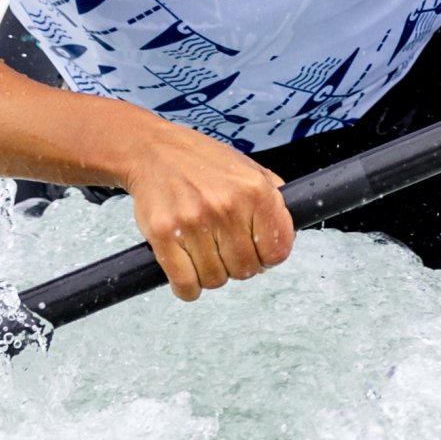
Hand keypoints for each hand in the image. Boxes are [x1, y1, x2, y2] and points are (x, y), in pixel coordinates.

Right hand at [101, 110, 296, 300]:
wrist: (154, 151)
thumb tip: (286, 238)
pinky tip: (188, 276)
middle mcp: (228, 207)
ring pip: (216, 280)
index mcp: (256, 191)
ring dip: (211, 275)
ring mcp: (194, 222)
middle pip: (246, 270)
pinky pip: (185, 284)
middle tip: (226, 251)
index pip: (277, 251)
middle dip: (238, 266)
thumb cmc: (203, 162)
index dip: (269, 257)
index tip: (258, 253)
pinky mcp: (163, 235)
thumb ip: (274, 199)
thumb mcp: (250, 169)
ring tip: (205, 255)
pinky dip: (188, 289)